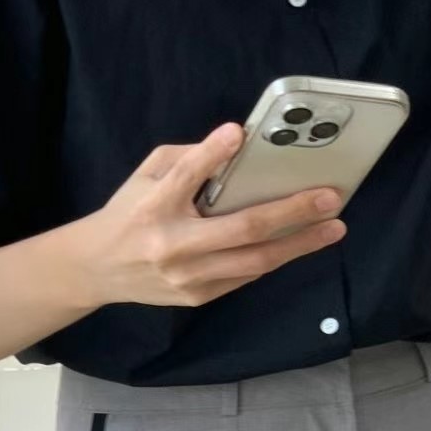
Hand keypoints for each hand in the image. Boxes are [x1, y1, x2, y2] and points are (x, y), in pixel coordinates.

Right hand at [81, 123, 346, 308]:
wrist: (98, 269)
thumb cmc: (129, 213)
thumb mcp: (146, 174)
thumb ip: (187, 160)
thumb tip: (237, 147)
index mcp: (153, 206)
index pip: (185, 176)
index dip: (211, 154)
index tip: (238, 133)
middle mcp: (172, 245)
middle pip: (242, 229)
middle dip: (292, 213)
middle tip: (330, 198)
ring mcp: (187, 277)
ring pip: (254, 262)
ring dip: (299, 244)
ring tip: (332, 228)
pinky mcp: (197, 297)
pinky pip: (246, 277)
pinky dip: (275, 258)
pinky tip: (300, 243)